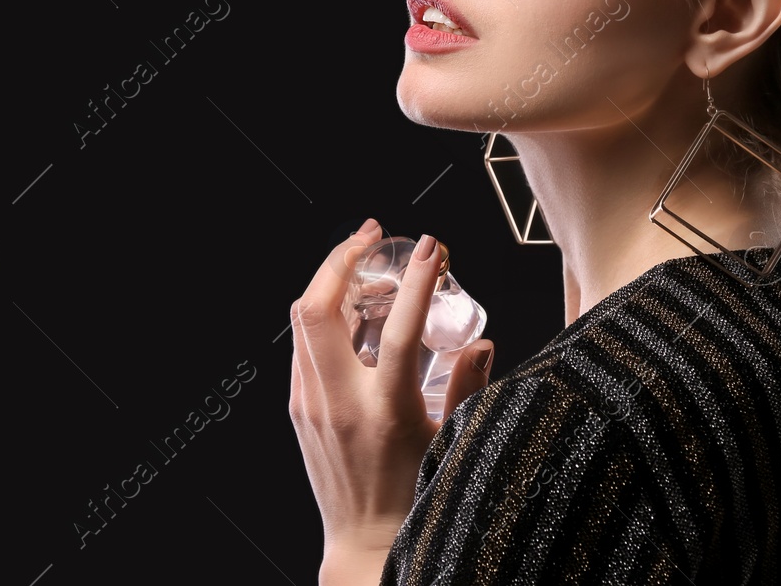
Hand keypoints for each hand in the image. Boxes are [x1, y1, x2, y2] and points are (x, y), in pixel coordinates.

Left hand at [290, 218, 494, 559]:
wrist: (364, 544)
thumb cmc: (411, 500)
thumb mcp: (452, 442)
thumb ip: (467, 386)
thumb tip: (481, 340)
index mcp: (385, 412)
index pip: (400, 329)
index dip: (418, 280)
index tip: (432, 248)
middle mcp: (340, 404)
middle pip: (320, 307)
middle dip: (344, 258)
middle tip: (374, 234)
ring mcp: (312, 405)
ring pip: (303, 320)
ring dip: (331, 281)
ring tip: (366, 265)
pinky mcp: (299, 409)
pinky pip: (302, 345)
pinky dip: (324, 314)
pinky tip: (351, 310)